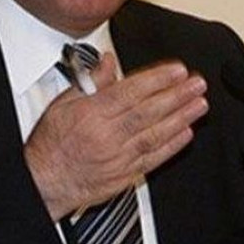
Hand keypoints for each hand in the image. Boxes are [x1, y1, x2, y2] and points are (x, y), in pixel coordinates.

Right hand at [24, 54, 207, 219]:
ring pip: (155, 134)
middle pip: (148, 111)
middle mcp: (106, 135)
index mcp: (90, 114)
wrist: (45, 181)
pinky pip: (153, 158)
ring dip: (181, 118)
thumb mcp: (61, 104)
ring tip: (198, 104)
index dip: (156, 80)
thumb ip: (89, 82)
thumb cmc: (51, 143)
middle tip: (196, 84)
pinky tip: (185, 133)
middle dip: (176, 95)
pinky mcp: (125, 174)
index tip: (176, 71)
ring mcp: (118, 156)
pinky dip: (171, 145)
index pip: (129, 92)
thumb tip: (106, 63)